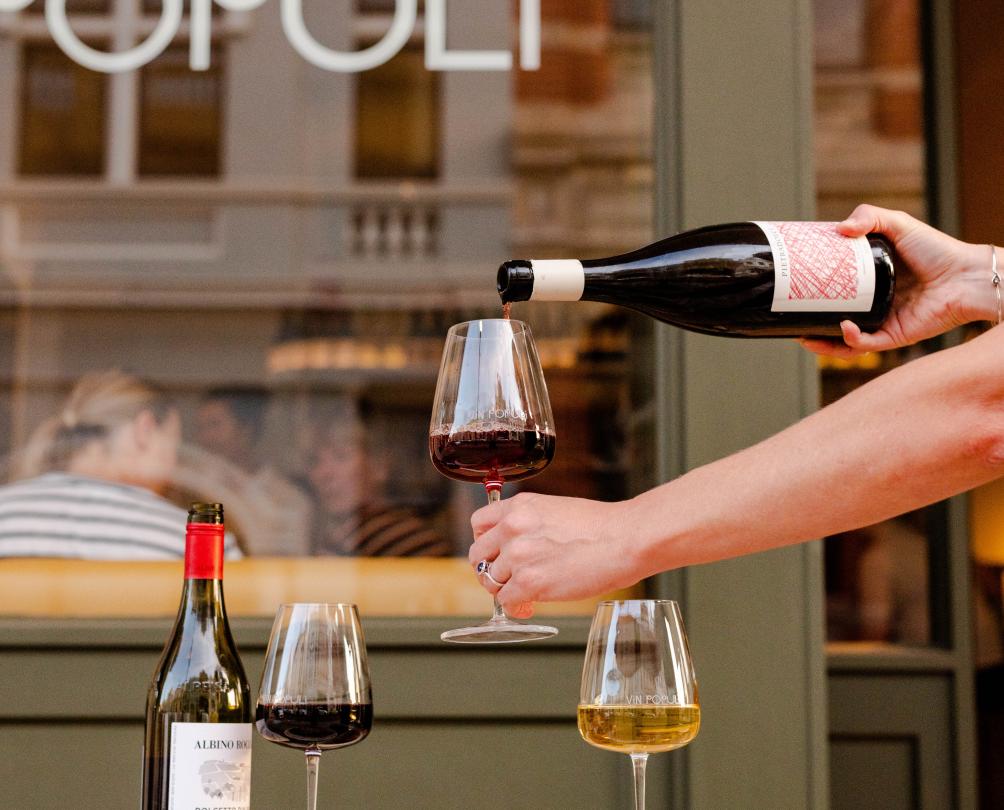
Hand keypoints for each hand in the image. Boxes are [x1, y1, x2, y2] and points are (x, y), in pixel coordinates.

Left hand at [468, 492, 638, 617]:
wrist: (625, 539)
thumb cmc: (602, 527)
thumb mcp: (555, 509)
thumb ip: (529, 523)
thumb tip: (517, 544)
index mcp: (519, 506)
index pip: (478, 524)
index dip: (485, 542)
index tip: (494, 552)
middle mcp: (513, 527)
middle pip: (478, 555)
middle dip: (491, 570)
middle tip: (506, 578)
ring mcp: (518, 555)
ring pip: (491, 581)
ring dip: (508, 590)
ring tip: (527, 593)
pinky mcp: (528, 582)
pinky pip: (506, 601)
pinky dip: (517, 607)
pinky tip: (531, 604)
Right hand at [799, 204, 989, 357]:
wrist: (967, 276)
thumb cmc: (938, 250)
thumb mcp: (898, 224)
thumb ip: (869, 216)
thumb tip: (839, 230)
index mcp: (870, 281)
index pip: (834, 288)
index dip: (812, 290)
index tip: (793, 284)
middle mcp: (873, 303)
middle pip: (833, 317)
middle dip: (809, 323)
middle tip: (789, 315)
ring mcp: (882, 322)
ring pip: (844, 340)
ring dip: (823, 343)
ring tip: (805, 337)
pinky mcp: (894, 337)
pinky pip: (865, 345)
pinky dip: (851, 340)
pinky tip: (844, 328)